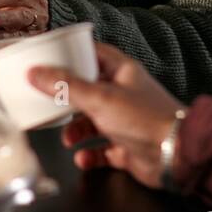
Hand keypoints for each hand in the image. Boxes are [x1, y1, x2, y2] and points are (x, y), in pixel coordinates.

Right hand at [27, 43, 184, 189]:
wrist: (175, 155)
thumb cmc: (146, 119)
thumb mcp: (99, 98)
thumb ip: (66, 86)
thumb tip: (36, 73)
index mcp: (122, 72)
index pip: (93, 54)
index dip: (71, 56)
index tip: (48, 61)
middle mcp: (123, 94)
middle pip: (88, 90)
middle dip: (67, 101)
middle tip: (48, 103)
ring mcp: (126, 121)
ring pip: (92, 122)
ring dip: (76, 131)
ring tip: (68, 139)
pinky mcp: (127, 147)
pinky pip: (102, 150)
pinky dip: (90, 154)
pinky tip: (83, 158)